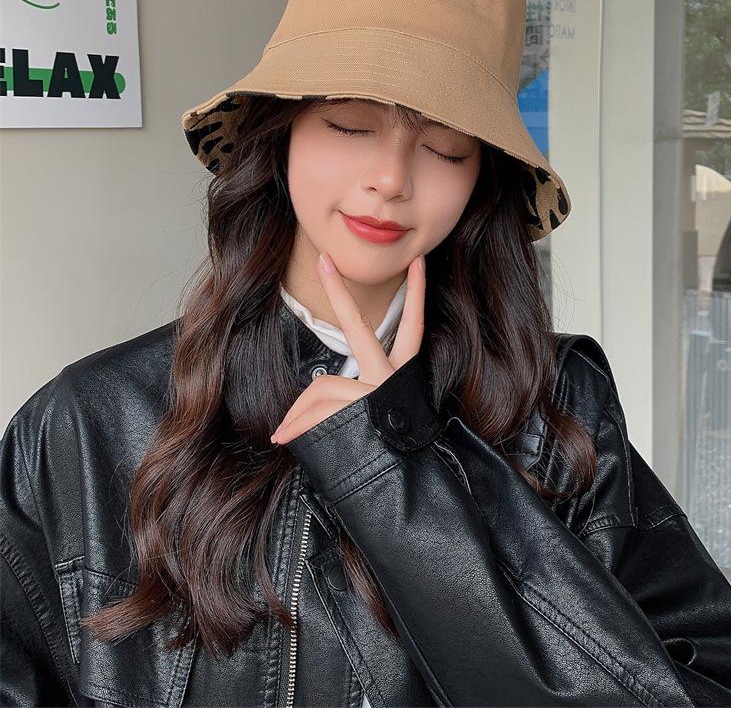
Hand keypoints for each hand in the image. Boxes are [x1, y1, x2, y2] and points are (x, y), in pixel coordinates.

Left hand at [270, 251, 425, 444]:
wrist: (411, 499)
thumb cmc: (394, 463)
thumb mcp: (377, 423)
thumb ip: (353, 400)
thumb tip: (313, 405)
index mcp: (403, 376)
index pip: (413, 326)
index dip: (417, 293)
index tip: (417, 262)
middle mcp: (393, 377)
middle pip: (361, 327)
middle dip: (341, 291)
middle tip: (324, 259)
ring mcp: (377, 392)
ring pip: (323, 386)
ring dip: (298, 413)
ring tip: (284, 435)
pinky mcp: (361, 410)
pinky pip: (315, 408)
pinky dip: (295, 423)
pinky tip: (286, 437)